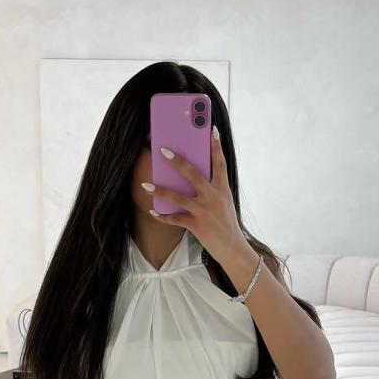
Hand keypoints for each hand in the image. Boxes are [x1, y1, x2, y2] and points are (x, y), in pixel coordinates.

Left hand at [143, 124, 248, 266]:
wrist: (233, 249)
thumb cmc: (226, 223)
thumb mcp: (224, 201)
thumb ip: (212, 187)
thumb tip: (193, 174)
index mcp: (222, 188)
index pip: (219, 162)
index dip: (215, 146)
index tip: (210, 129)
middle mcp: (213, 197)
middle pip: (193, 174)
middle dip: (177, 161)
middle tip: (162, 149)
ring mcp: (204, 211)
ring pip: (178, 198)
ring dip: (160, 190)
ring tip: (146, 184)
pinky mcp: (197, 225)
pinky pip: (176, 219)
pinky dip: (163, 216)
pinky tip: (152, 211)